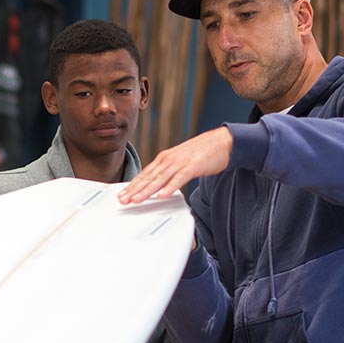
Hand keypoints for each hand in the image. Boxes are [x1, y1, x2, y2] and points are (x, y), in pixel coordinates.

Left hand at [118, 127, 232, 204]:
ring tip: (136, 200)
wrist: (221, 142)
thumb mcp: (179, 162)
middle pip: (148, 177)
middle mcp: (169, 160)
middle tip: (122, 200)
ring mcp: (180, 163)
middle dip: (134, 190)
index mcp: (164, 159)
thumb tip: (156, 185)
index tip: (121, 195)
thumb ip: (168, 172)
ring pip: (160, 179)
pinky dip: (170, 187)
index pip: (144, 174)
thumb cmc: (201, 153)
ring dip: (147, 191)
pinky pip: (179, 179)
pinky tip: (162, 195)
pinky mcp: (193, 166)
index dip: (132, 185)